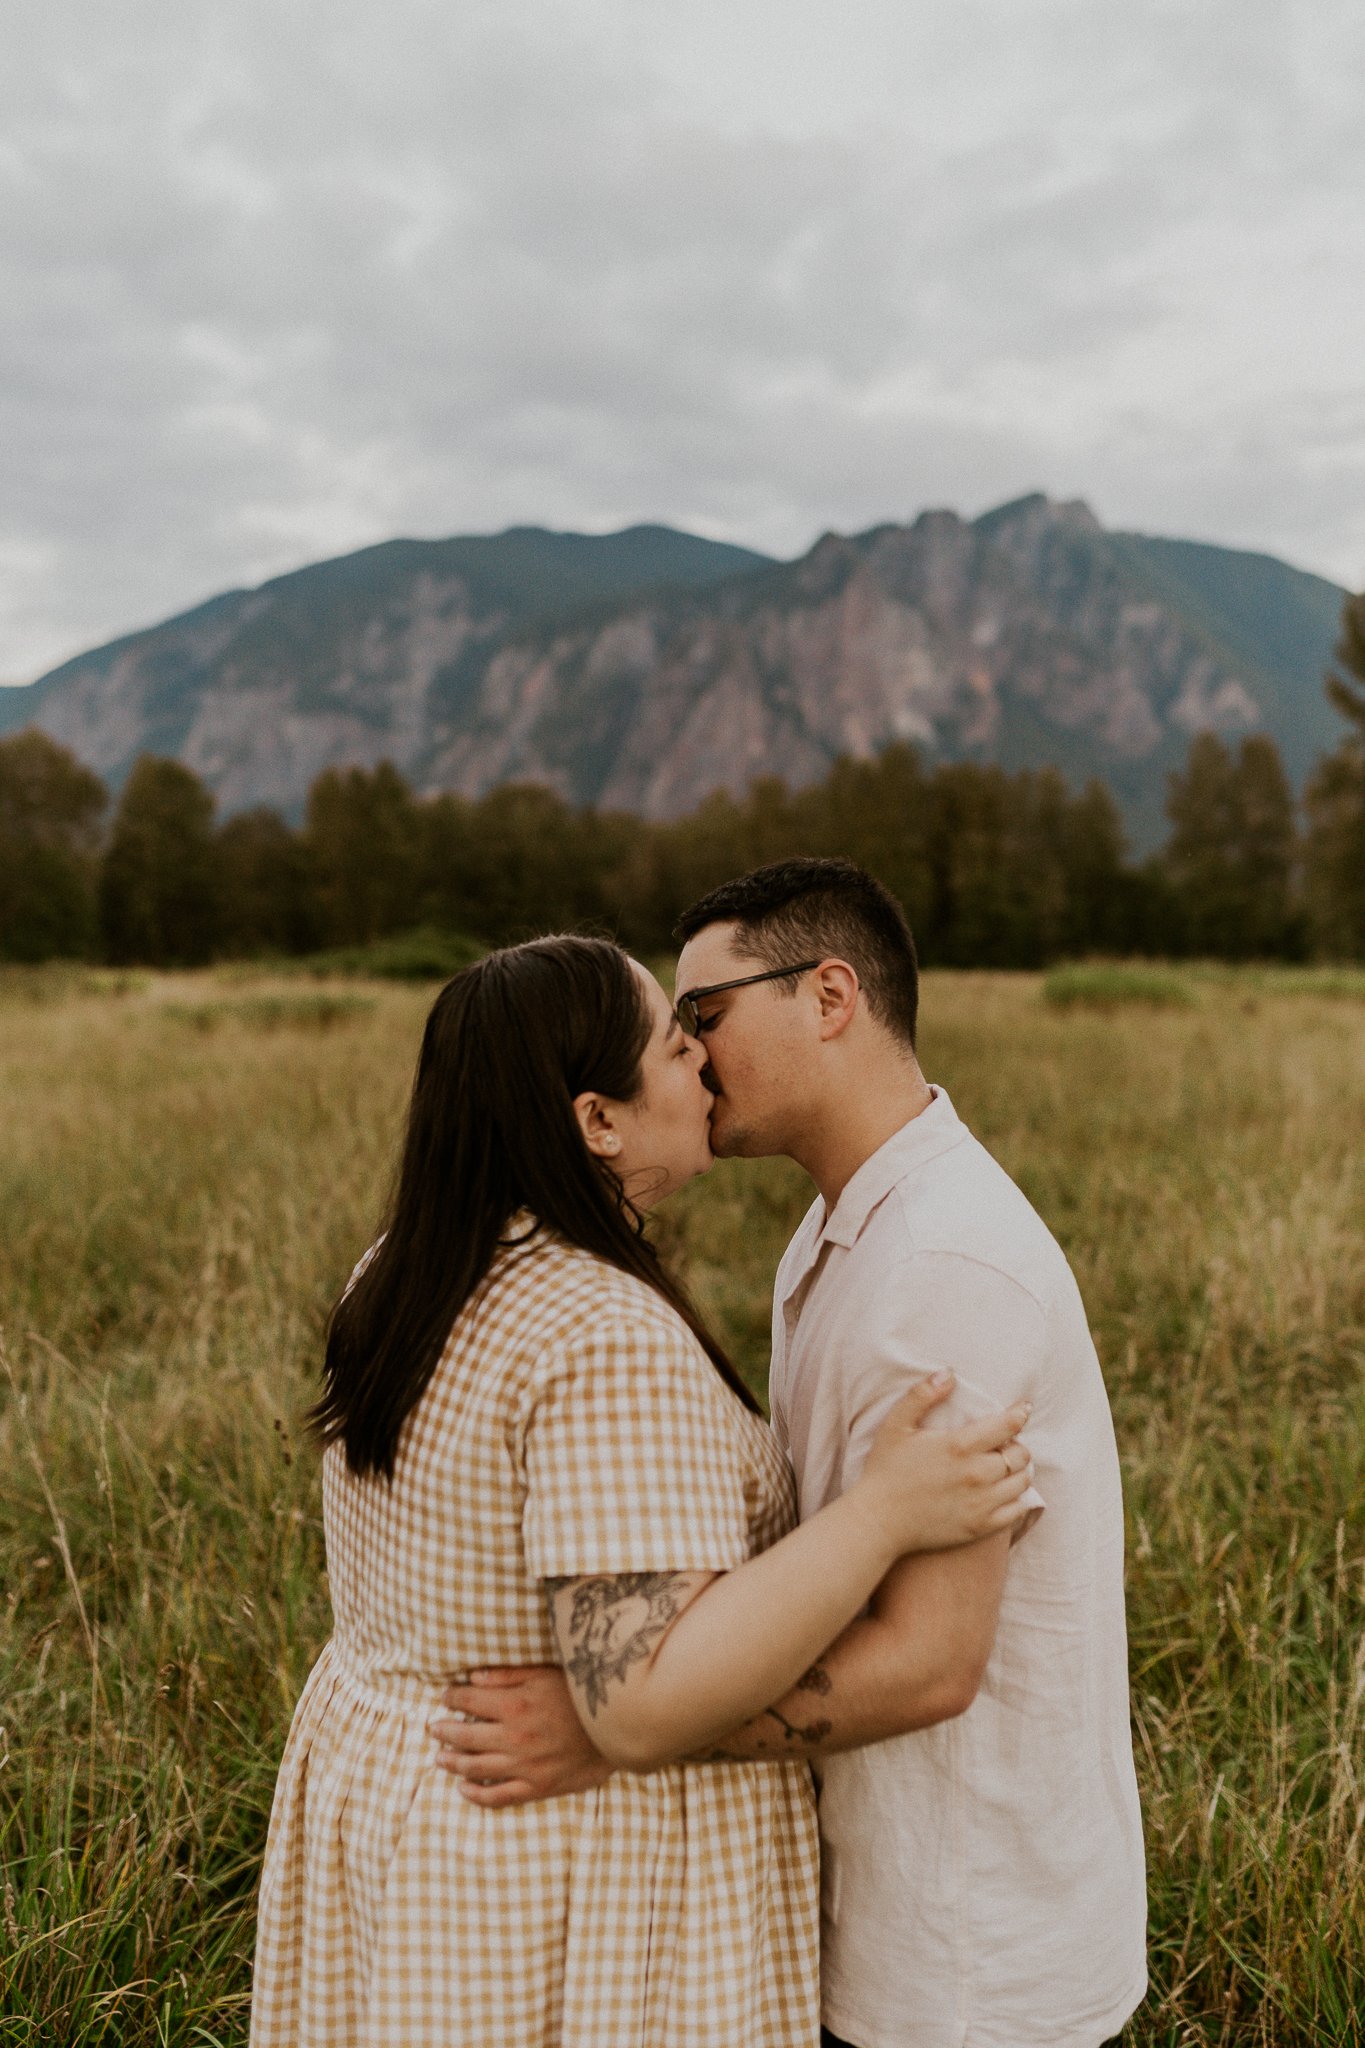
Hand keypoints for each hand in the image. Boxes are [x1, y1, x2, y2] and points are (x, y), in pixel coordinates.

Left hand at [428, 1666, 614, 1806]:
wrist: (618, 1727)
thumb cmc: (582, 1695)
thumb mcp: (545, 1673)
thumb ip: (507, 1676)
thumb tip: (472, 1677)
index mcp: (514, 1706)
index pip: (469, 1702)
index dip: (452, 1698)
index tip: (443, 1697)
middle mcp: (514, 1738)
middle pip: (466, 1736)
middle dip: (445, 1731)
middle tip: (433, 1728)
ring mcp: (524, 1766)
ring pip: (476, 1767)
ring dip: (453, 1762)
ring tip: (439, 1758)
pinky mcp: (537, 1787)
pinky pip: (498, 1797)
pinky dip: (476, 1795)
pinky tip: (463, 1789)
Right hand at [856, 1373, 1032, 1552]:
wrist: (878, 1521)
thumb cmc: (885, 1470)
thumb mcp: (896, 1425)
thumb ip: (922, 1395)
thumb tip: (949, 1373)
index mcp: (959, 1446)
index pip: (1008, 1425)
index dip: (1020, 1413)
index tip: (1023, 1408)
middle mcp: (976, 1474)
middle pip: (1020, 1454)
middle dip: (1017, 1444)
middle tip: (1005, 1442)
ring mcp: (981, 1503)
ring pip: (1022, 1482)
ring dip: (1019, 1471)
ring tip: (1006, 1466)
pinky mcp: (980, 1527)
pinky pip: (1016, 1511)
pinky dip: (1017, 1499)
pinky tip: (1004, 1492)